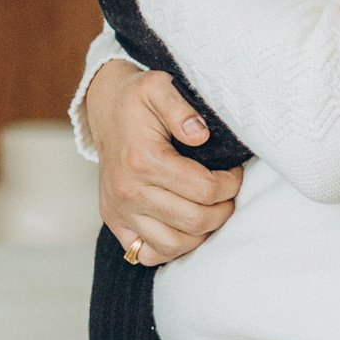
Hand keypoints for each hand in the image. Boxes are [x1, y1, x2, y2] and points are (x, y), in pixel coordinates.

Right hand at [82, 61, 242, 264]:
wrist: (105, 109)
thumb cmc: (137, 98)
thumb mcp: (159, 86)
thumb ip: (181, 108)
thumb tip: (200, 134)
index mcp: (143, 160)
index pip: (204, 190)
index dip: (231, 184)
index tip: (234, 172)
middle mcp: (128, 190)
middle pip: (195, 221)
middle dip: (223, 209)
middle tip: (227, 193)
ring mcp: (119, 210)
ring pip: (174, 245)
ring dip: (202, 233)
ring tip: (209, 211)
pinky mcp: (114, 221)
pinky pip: (147, 254)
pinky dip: (171, 248)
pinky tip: (184, 227)